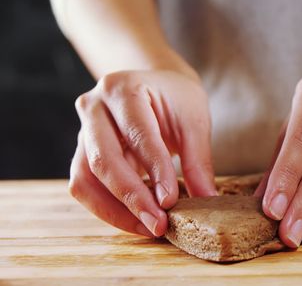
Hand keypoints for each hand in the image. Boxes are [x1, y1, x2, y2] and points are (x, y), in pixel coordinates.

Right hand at [69, 69, 216, 236]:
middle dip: (132, 197)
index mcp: (123, 88)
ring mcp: (82, 131)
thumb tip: (206, 198)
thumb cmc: (176, 99)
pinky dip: (108, 209)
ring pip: (86, 179)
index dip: (154, 170)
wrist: (156, 86)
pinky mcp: (82, 154)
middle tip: (158, 224)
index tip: (170, 201)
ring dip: (115, 210)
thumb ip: (198, 160)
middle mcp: (94, 107)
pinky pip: (86, 187)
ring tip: (148, 228)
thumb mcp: (195, 121)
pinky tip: (136, 220)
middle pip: (104, 159)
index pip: (138, 134)